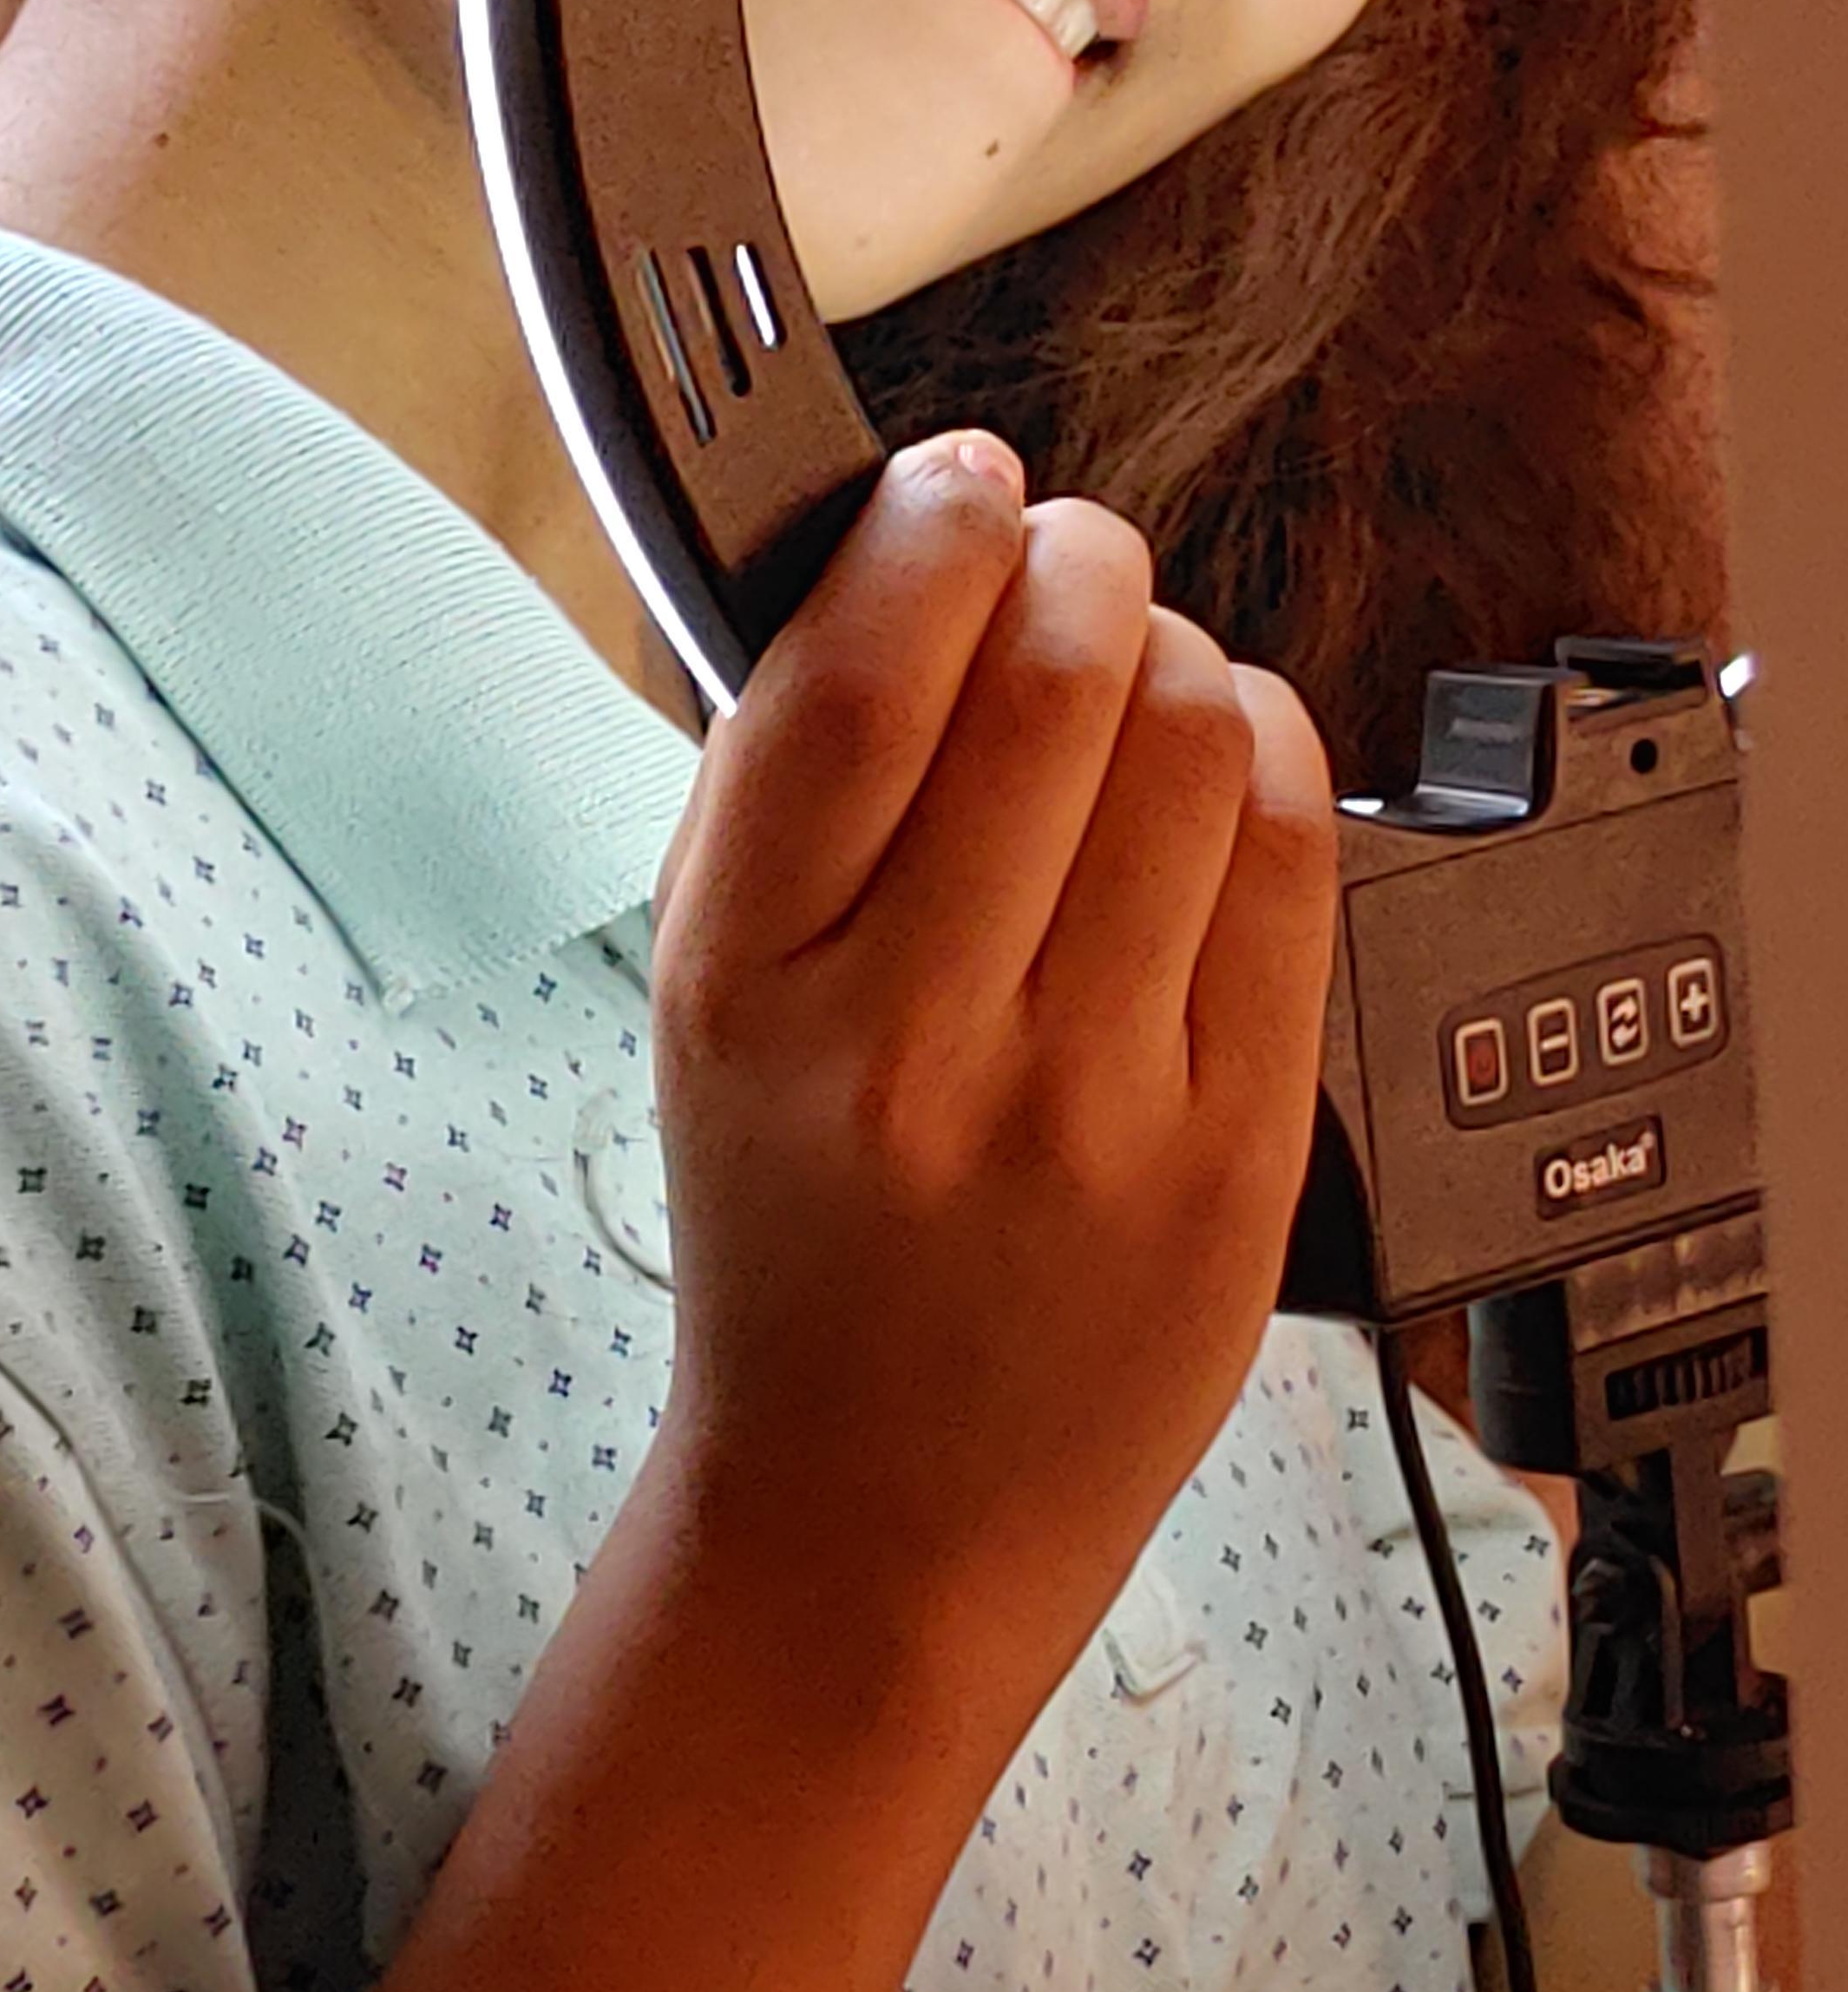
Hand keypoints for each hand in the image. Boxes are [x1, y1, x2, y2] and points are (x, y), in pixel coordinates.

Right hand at [649, 433, 1337, 1673]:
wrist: (875, 1513)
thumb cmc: (787, 1230)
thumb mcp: (701, 1000)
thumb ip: (778, 783)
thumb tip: (900, 557)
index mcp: (747, 983)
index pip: (860, 679)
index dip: (930, 527)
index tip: (957, 477)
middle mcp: (915, 1038)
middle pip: (1056, 675)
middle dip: (1077, 558)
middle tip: (1065, 558)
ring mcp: (1093, 1103)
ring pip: (1195, 737)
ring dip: (1175, 651)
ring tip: (1135, 682)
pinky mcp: (1238, 1154)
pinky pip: (1291, 858)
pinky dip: (1262, 754)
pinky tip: (1213, 770)